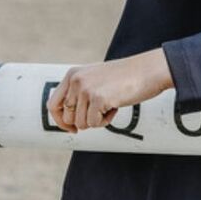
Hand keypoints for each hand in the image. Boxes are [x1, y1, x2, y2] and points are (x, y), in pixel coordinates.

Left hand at [48, 48, 174, 132]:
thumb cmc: (124, 77)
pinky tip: (115, 106)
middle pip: (68, 117)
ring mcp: (86, 89)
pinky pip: (94, 123)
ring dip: (97, 121)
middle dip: (83, 122)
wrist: (147, 71)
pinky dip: (106, 121)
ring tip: (110, 106)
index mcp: (72, 74)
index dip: (61, 121)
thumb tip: (68, 120)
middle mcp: (76, 80)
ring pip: (81, 123)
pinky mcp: (98, 99)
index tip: (72, 128)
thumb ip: (79, 93)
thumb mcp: (95, 79)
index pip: (53, 104)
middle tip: (101, 113)